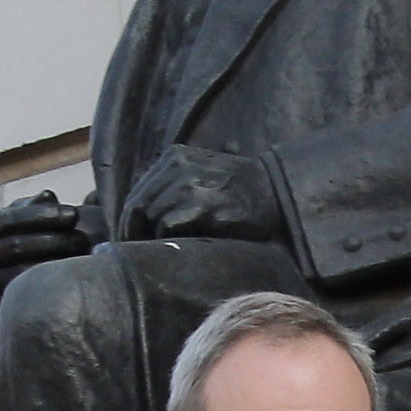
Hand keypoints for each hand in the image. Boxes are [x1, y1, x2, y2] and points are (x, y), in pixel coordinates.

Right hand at [0, 190, 95, 288]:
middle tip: (82, 238)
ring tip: (82, 253)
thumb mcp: (40, 219)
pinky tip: (71, 274)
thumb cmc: (44, 241)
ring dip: (55, 259)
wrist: (43, 285)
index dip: (42, 215)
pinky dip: (49, 282)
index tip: (73, 214)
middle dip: (53, 239)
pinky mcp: (6, 302)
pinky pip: (26, 292)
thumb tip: (48, 197)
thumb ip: (42, 206)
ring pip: (21, 269)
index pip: (9, 219)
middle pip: (16, 245)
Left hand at [117, 144, 284, 245]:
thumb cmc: (242, 192)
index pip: (138, 193)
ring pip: (151, 217)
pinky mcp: (202, 205)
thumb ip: (174, 186)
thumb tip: (141, 216)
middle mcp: (178, 166)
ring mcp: (190, 184)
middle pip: (138, 206)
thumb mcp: (204, 174)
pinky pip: (168, 225)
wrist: (280, 193)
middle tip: (138, 253)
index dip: (130, 220)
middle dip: (134, 232)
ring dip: (154, 238)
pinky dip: (169, 239)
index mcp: (175, 157)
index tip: (131, 239)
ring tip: (164, 252)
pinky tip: (184, 245)